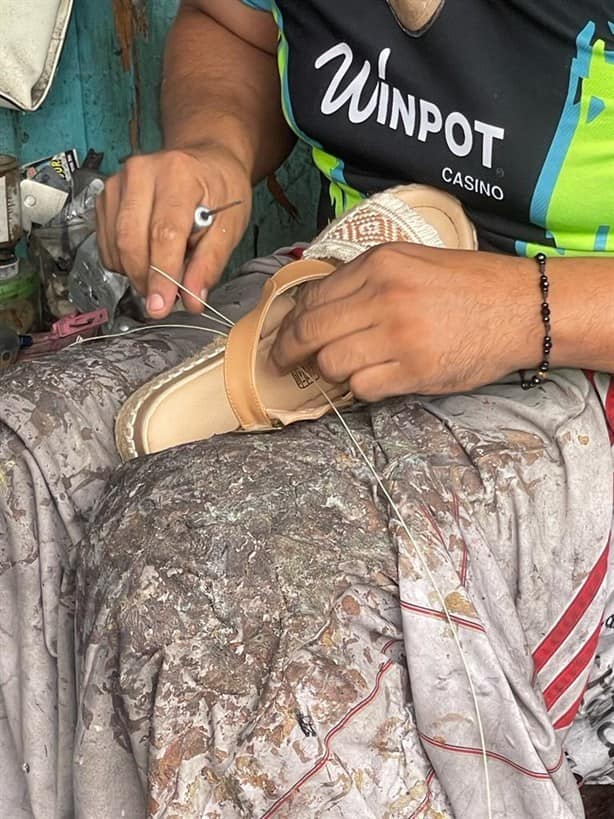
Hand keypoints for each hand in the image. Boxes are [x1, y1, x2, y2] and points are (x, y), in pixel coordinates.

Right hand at [96, 145, 251, 316]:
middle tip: (162, 302)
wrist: (204, 160)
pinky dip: (124, 262)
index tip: (162, 305)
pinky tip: (146, 259)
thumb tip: (193, 298)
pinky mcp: (106, 196)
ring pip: (115, 244)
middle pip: (131, 240)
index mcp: (178, 175)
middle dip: (145, 280)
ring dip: (135, 273)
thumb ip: (210, 263)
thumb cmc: (220, 188)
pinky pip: (106, 242)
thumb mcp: (230, 224)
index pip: (164, 234)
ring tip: (161, 275)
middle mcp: (142, 172)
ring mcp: (119, 182)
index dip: (162, 275)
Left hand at [271, 243, 539, 399]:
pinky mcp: (414, 370)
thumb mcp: (411, 261)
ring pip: (331, 363)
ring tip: (343, 370)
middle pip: (310, 333)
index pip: (311, 297)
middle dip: (288, 353)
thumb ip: (364, 280)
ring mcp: (398, 335)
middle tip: (282, 364)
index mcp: (378, 263)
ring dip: (330, 372)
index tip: (282, 337)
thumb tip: (317, 309)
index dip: (289, 323)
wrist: (522, 307)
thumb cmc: (468, 284)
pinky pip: (362, 388)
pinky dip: (360, 389)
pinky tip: (374, 379)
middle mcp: (383, 296)